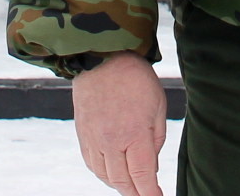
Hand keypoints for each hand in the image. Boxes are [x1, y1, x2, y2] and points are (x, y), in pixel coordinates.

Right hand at [72, 52, 167, 195]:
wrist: (101, 58)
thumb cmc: (135, 78)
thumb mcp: (157, 106)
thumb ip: (156, 139)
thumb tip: (151, 166)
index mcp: (134, 134)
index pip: (143, 177)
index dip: (150, 194)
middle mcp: (111, 142)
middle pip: (123, 182)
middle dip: (136, 193)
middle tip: (147, 194)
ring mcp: (94, 140)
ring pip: (105, 176)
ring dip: (120, 185)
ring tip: (132, 184)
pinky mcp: (82, 135)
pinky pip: (91, 164)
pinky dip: (103, 173)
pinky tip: (112, 171)